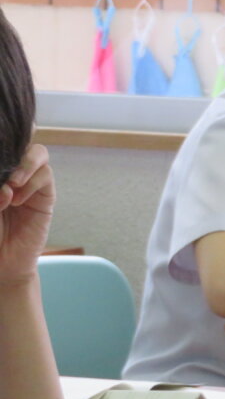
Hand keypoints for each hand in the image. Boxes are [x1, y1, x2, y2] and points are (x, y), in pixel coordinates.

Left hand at [0, 144, 55, 287]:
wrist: (2, 262)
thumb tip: (6, 180)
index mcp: (0, 174)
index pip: (6, 146)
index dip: (7, 137)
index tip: (4, 136)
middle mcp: (14, 173)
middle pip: (22, 142)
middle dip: (13, 150)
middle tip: (4, 172)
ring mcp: (31, 182)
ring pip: (37, 153)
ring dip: (23, 166)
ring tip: (11, 186)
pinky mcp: (46, 195)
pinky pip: (46, 175)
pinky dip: (32, 183)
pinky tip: (17, 200)